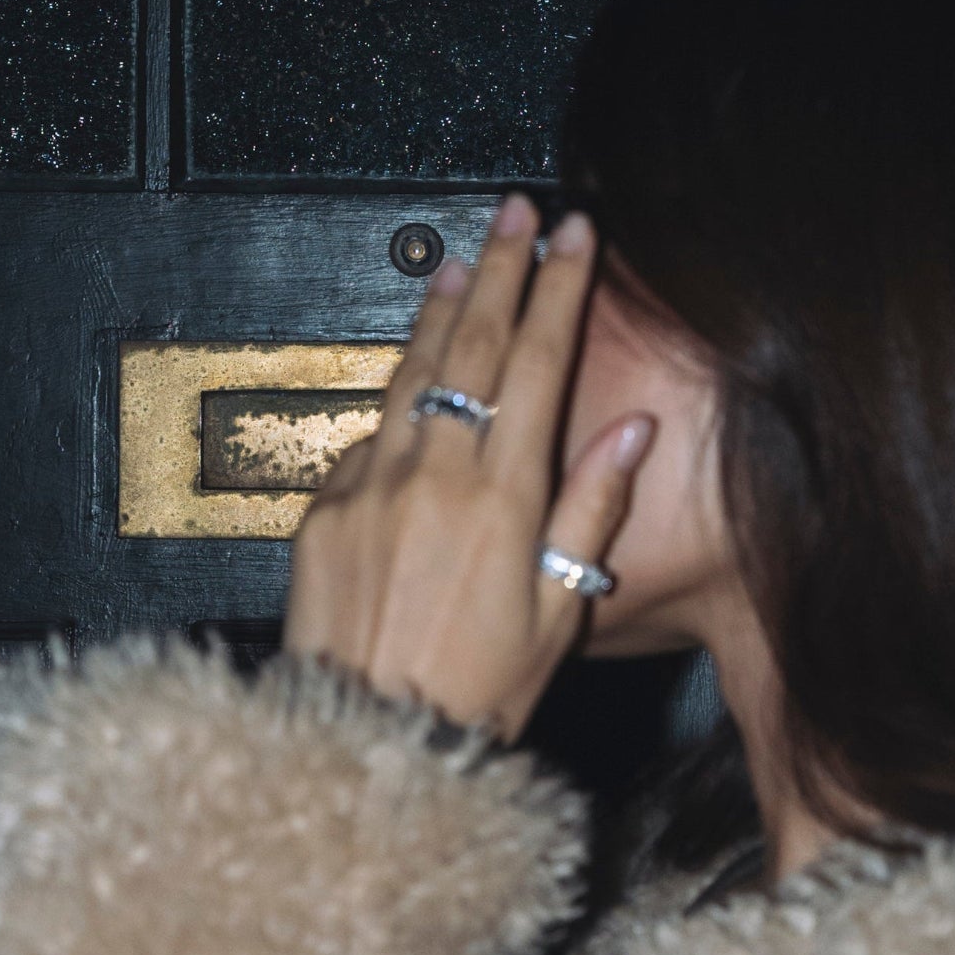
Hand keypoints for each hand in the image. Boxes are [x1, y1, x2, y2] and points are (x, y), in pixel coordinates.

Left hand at [282, 194, 655, 741]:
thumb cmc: (475, 692)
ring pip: (410, 374)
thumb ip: (590, 512)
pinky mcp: (323, 509)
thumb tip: (631, 433)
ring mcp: (370, 486)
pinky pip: (369, 440)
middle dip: (501, 270)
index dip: (558, 291)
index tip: (574, 236)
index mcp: (503, 500)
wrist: (365, 743)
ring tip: (461, 261)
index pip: (537, 365)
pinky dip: (397, 408)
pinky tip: (412, 392)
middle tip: (517, 211)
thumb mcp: (560, 614)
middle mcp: (433, 477)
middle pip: (473, 347)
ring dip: (440, 310)